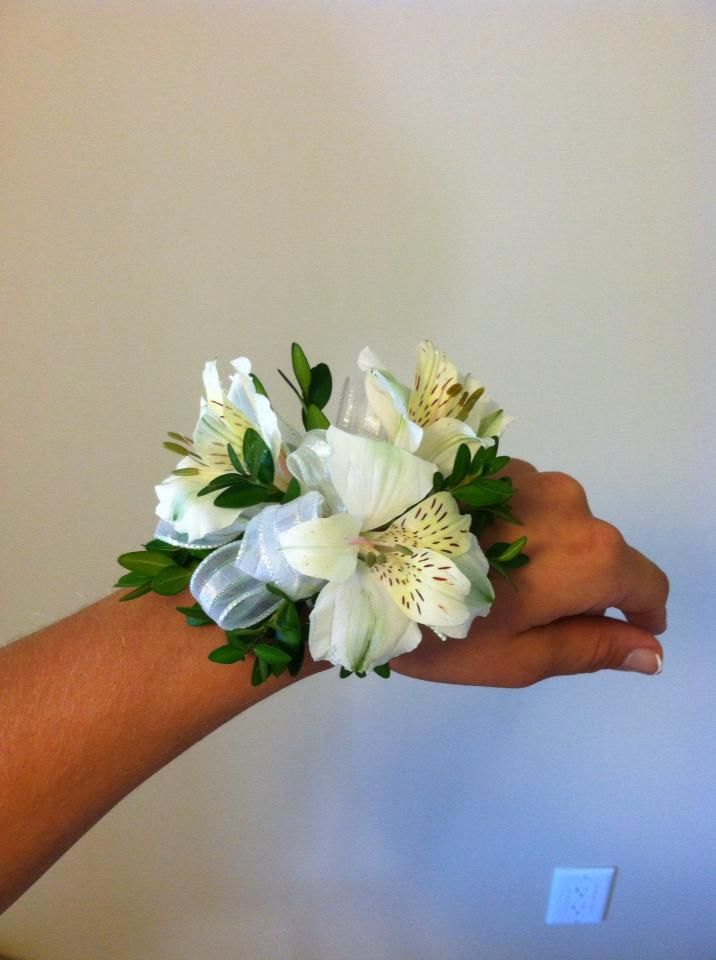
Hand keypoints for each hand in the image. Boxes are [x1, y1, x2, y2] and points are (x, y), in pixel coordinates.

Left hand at [392, 461, 667, 686]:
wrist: (351, 561)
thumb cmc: (439, 625)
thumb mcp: (519, 656)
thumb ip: (593, 648)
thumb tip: (652, 650)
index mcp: (589, 553)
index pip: (646, 583)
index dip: (639, 614)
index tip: (615, 633)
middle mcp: (569, 501)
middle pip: (601, 551)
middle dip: (578, 586)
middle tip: (517, 617)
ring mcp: (526, 474)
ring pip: (559, 523)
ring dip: (540, 552)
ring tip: (480, 580)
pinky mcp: (486, 460)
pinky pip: (522, 500)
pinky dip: (509, 526)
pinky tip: (460, 546)